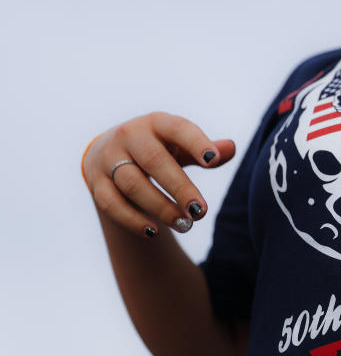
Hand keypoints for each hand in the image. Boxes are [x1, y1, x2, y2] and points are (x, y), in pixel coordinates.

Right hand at [82, 112, 235, 238]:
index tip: (214, 161)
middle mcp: (130, 136)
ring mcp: (109, 158)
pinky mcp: (96, 181)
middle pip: (154, 162)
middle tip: (201, 212)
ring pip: (133, 185)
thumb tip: (230, 149)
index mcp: (157, 122)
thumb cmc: (158, 148)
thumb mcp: (180, 143)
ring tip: (186, 224)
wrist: (109, 151)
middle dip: (180, 188)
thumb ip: (204, 149)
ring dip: (160, 207)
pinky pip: (111, 203)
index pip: (178, 128)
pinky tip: (154, 232)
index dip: (196, 143)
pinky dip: (132, 220)